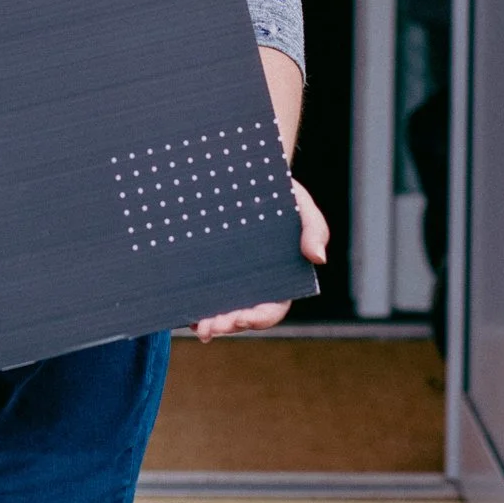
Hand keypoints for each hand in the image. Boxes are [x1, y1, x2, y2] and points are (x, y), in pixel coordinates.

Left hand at [191, 175, 329, 341]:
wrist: (247, 175)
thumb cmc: (282, 195)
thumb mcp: (303, 206)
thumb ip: (315, 230)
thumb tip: (318, 258)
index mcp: (281, 280)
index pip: (272, 308)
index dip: (259, 318)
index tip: (243, 318)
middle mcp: (255, 286)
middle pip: (243, 316)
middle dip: (228, 325)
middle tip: (210, 328)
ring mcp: (231, 280)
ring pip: (222, 311)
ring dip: (210, 324)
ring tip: (198, 326)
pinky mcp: (211, 270)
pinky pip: (203, 295)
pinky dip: (195, 308)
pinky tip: (185, 314)